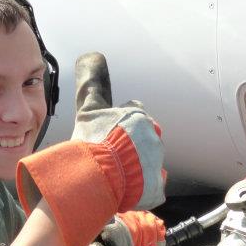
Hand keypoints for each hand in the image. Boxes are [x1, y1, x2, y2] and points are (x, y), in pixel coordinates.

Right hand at [16, 52, 165, 245]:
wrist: (96, 176)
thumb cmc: (92, 142)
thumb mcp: (88, 109)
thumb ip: (91, 86)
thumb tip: (92, 57)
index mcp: (138, 117)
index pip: (134, 113)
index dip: (121, 122)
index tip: (111, 131)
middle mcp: (153, 137)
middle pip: (142, 139)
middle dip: (129, 146)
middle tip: (109, 155)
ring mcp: (156, 163)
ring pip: (146, 162)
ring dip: (134, 167)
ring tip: (114, 174)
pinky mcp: (156, 186)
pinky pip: (150, 187)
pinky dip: (140, 189)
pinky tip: (123, 188)